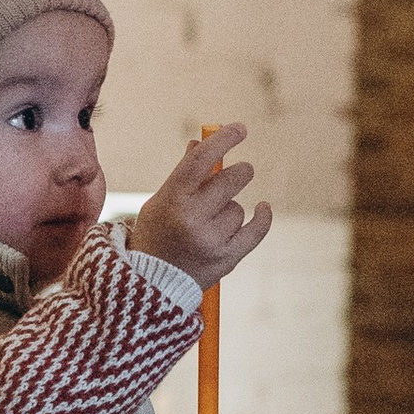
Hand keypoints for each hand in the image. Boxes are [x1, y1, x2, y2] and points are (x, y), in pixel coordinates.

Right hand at [125, 125, 271, 287]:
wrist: (150, 284)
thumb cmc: (156, 234)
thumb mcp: (160, 201)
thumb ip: (183, 174)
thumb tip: (202, 143)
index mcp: (171, 199)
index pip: (201, 160)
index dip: (224, 139)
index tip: (240, 128)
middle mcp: (191, 219)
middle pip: (229, 181)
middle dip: (240, 172)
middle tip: (243, 170)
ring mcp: (210, 241)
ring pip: (238, 208)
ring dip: (230, 209)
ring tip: (210, 224)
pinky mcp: (227, 259)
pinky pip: (256, 231)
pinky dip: (262, 218)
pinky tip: (263, 208)